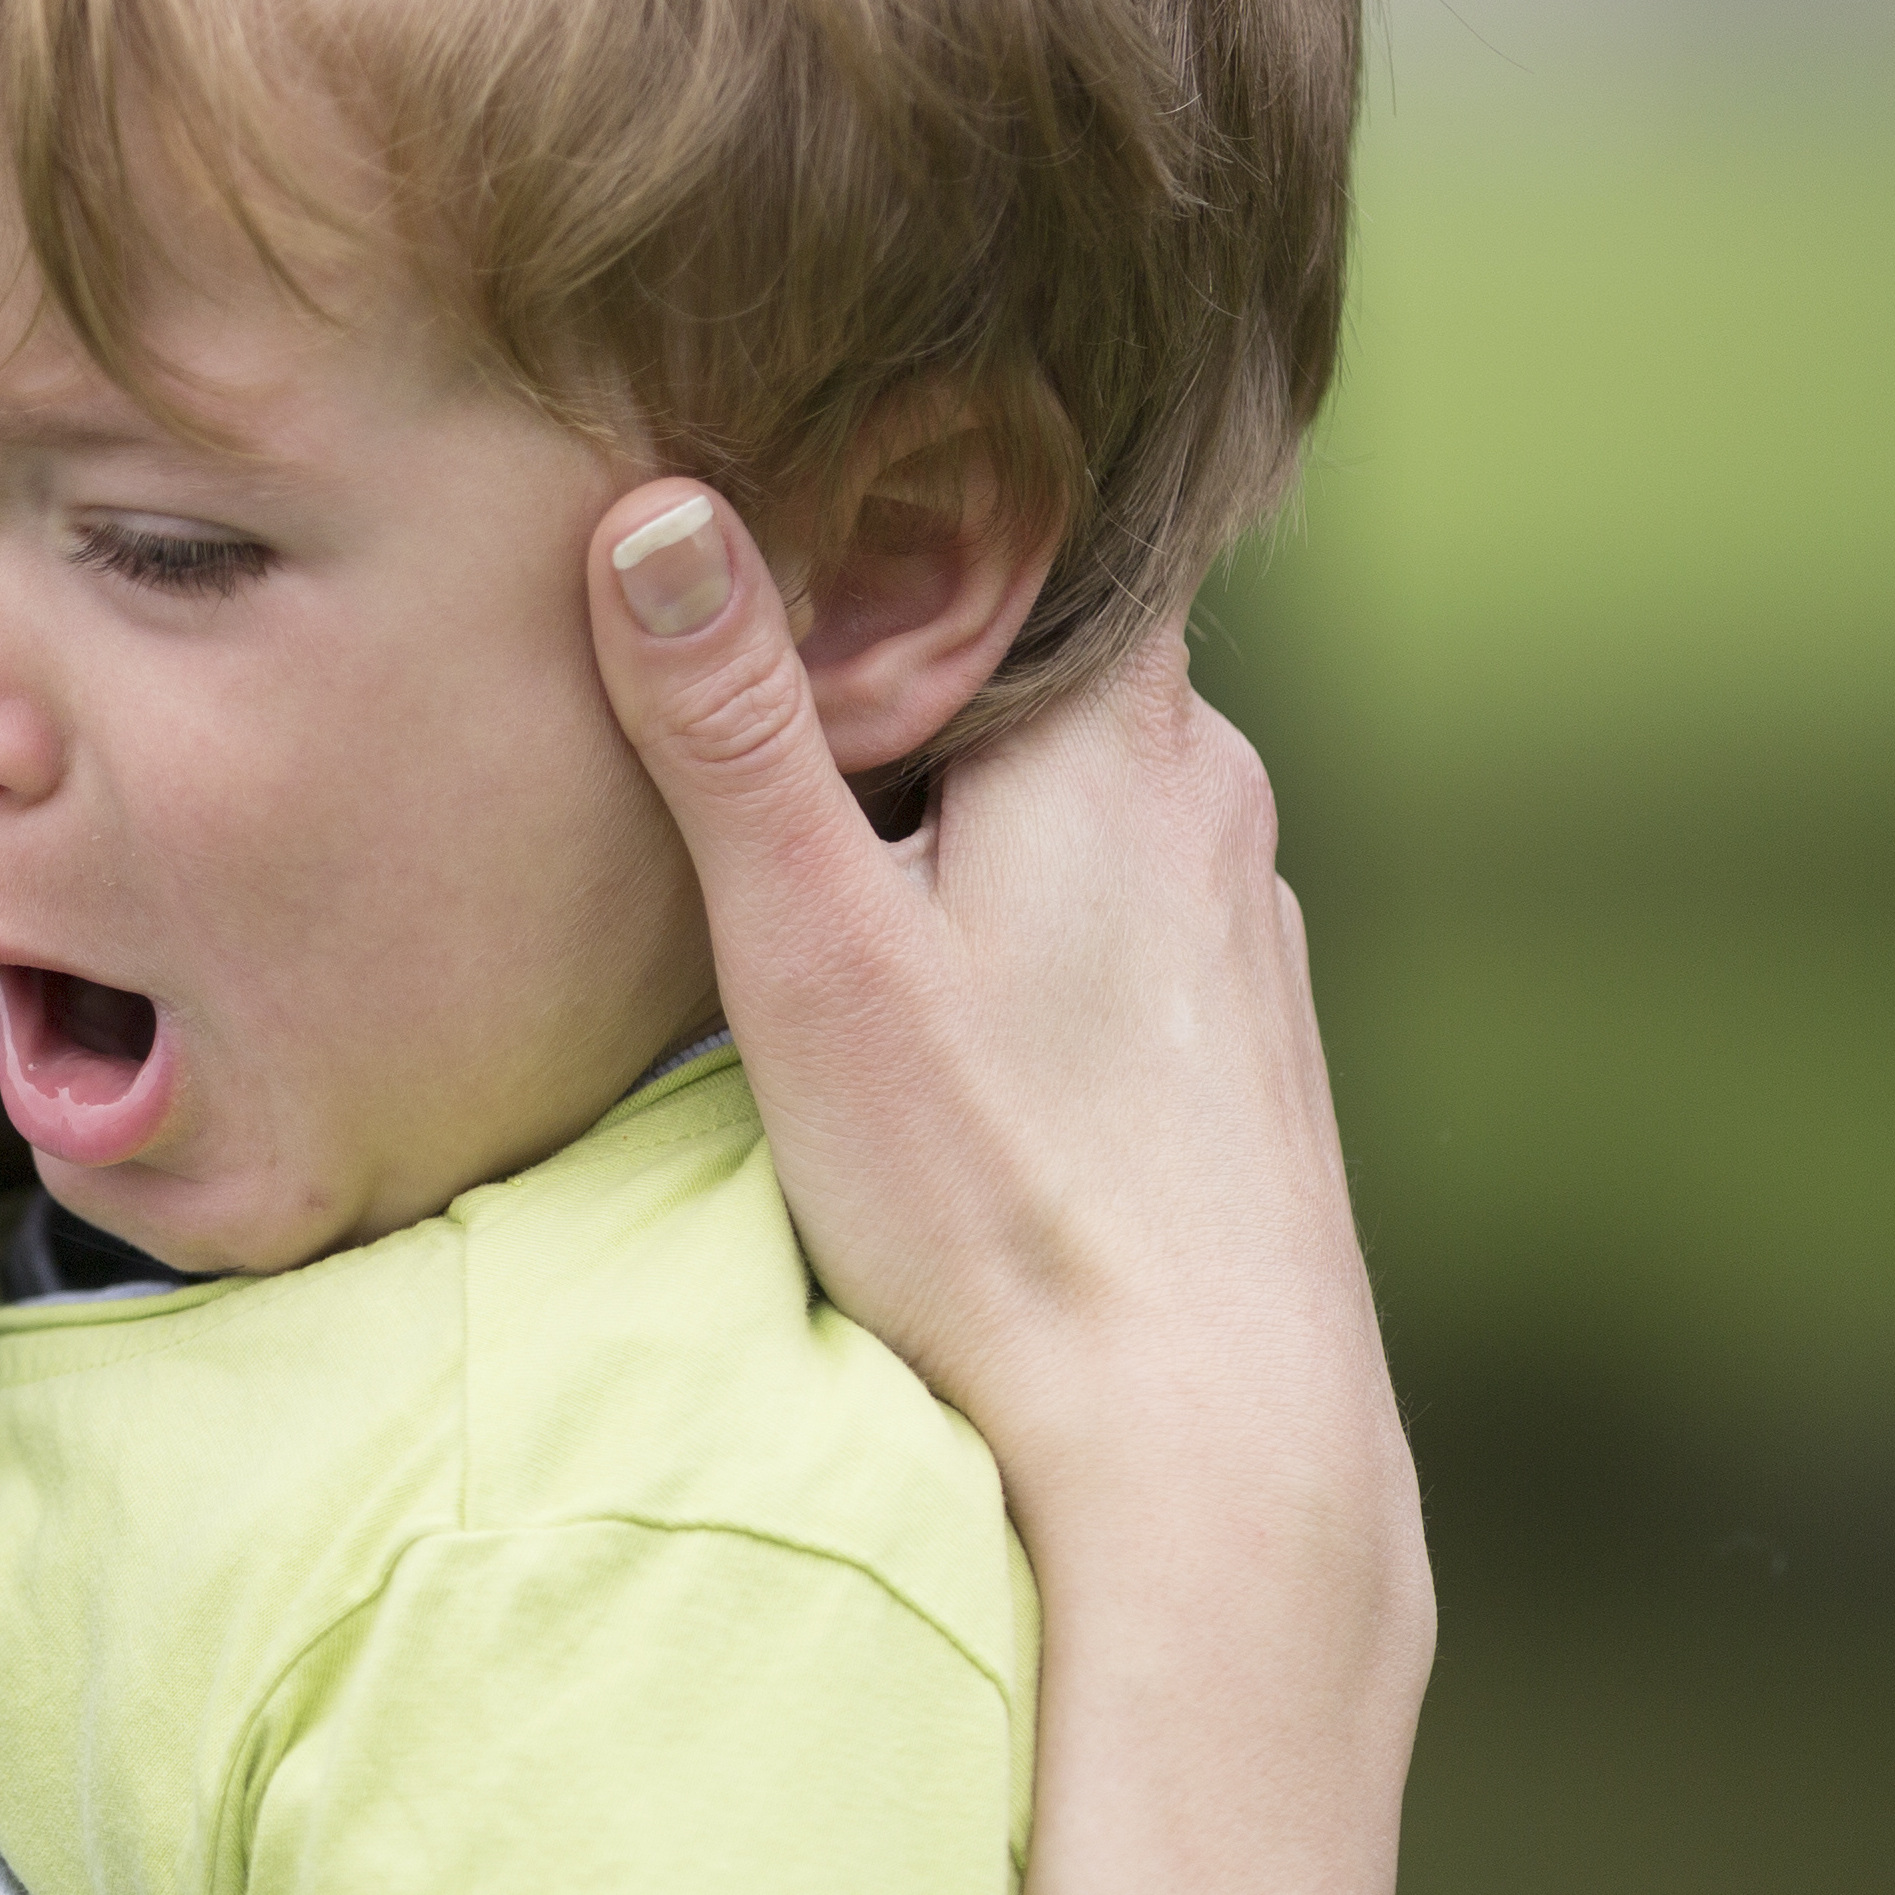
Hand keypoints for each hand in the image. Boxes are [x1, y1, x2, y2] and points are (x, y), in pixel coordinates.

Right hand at [586, 485, 1425, 1894]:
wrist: (1203, 1447)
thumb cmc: (1000, 1207)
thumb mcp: (813, 950)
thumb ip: (732, 724)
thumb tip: (658, 505)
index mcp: (1120, 729)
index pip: (1037, 503)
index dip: (914, 465)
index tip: (790, 447)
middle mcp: (1210, 792)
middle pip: (1038, 641)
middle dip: (902, 631)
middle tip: (744, 629)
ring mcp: (1236, 914)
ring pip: (1071, 773)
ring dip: (955, 773)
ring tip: (818, 807)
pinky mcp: (1232, 1026)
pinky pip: (1105, 885)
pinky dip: (1011, 883)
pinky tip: (935, 971)